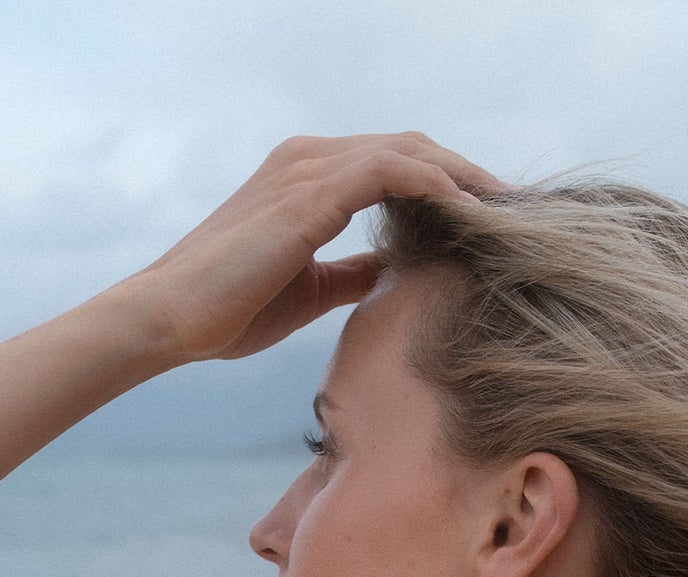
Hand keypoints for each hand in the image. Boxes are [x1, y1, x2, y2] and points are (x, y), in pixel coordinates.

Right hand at [126, 132, 505, 364]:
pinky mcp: (310, 193)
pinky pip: (392, 171)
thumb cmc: (229, 310)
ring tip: (507, 210)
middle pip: (410, 148)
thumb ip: (349, 272)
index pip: (392, 165)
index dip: (446, 186)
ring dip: (464, 177)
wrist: (172, 318)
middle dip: (467, 175)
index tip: (487, 219)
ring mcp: (308, 170)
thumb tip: (390, 272)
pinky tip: (467, 213)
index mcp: (306, 178)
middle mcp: (309, 160)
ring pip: (410, 151)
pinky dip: (437, 186)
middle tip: (514, 209)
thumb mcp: (309, 290)